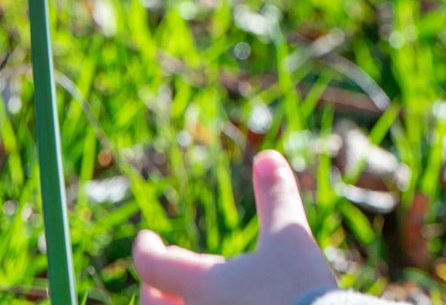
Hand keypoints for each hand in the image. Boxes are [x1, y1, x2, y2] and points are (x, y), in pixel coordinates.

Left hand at [134, 151, 337, 304]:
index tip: (145, 239)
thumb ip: (275, 196)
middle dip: (156, 289)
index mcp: (203, 286)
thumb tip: (267, 155)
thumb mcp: (290, 236)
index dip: (146, 250)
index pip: (155, 267)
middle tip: (159, 278)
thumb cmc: (300, 289)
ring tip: (187, 299)